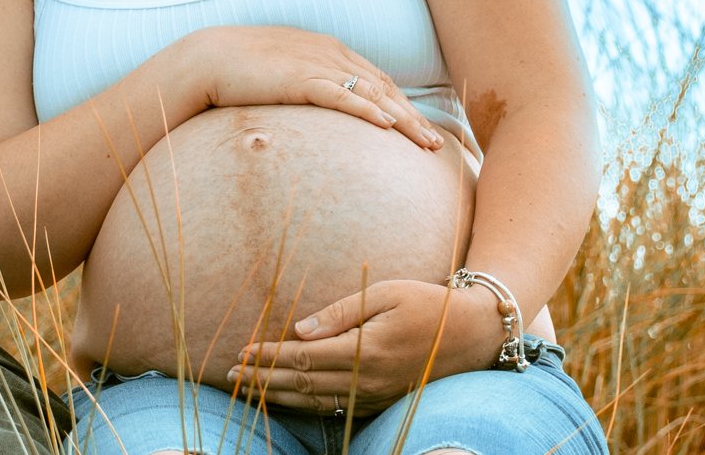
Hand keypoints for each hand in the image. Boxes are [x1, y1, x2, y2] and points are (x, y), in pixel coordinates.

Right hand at [172, 26, 443, 149]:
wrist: (207, 58)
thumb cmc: (240, 69)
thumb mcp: (283, 74)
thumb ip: (306, 85)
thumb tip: (319, 112)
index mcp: (329, 50)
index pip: (377, 79)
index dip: (403, 105)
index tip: (422, 129)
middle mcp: (330, 54)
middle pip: (385, 88)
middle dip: (414, 118)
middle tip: (436, 145)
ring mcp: (316, 65)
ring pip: (372, 94)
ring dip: (403, 120)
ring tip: (425, 144)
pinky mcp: (300, 79)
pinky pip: (342, 96)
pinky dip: (368, 110)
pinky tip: (386, 126)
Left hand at [230, 279, 499, 415]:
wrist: (472, 334)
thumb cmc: (428, 303)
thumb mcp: (385, 294)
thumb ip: (341, 313)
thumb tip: (300, 330)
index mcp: (368, 350)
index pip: (305, 358)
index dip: (270, 358)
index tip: (243, 353)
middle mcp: (369, 379)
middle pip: (304, 385)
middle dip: (264, 381)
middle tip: (232, 377)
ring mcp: (375, 395)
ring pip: (316, 402)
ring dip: (278, 397)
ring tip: (249, 391)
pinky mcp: (380, 402)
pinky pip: (335, 409)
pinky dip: (305, 406)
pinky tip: (286, 400)